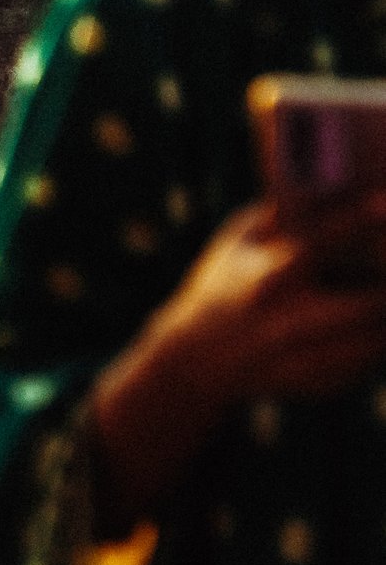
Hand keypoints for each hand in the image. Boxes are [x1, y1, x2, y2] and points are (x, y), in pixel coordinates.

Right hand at [93, 192, 385, 523]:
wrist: (197, 361)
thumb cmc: (224, 285)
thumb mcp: (239, 240)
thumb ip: (283, 213)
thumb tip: (332, 180)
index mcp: (269, 279)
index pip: (322, 244)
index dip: (360, 222)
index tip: (385, 203)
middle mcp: (290, 322)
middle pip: (372, 305)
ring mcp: (307, 360)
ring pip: (379, 341)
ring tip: (379, 293)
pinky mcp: (322, 384)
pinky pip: (371, 364)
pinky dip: (378, 343)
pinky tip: (369, 327)